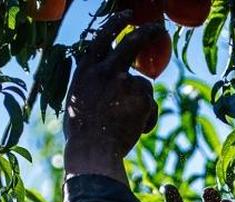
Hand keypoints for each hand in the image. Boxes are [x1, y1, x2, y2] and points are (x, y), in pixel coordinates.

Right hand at [63, 13, 160, 178]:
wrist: (93, 153)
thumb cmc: (81, 134)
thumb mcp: (77, 101)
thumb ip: (91, 84)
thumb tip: (107, 76)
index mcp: (86, 70)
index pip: (102, 37)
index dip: (116, 24)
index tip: (127, 16)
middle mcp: (106, 70)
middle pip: (132, 43)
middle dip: (147, 32)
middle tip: (158, 28)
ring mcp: (126, 82)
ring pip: (143, 86)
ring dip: (139, 103)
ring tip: (125, 125)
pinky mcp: (143, 97)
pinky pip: (150, 106)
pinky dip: (146, 119)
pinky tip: (134, 131)